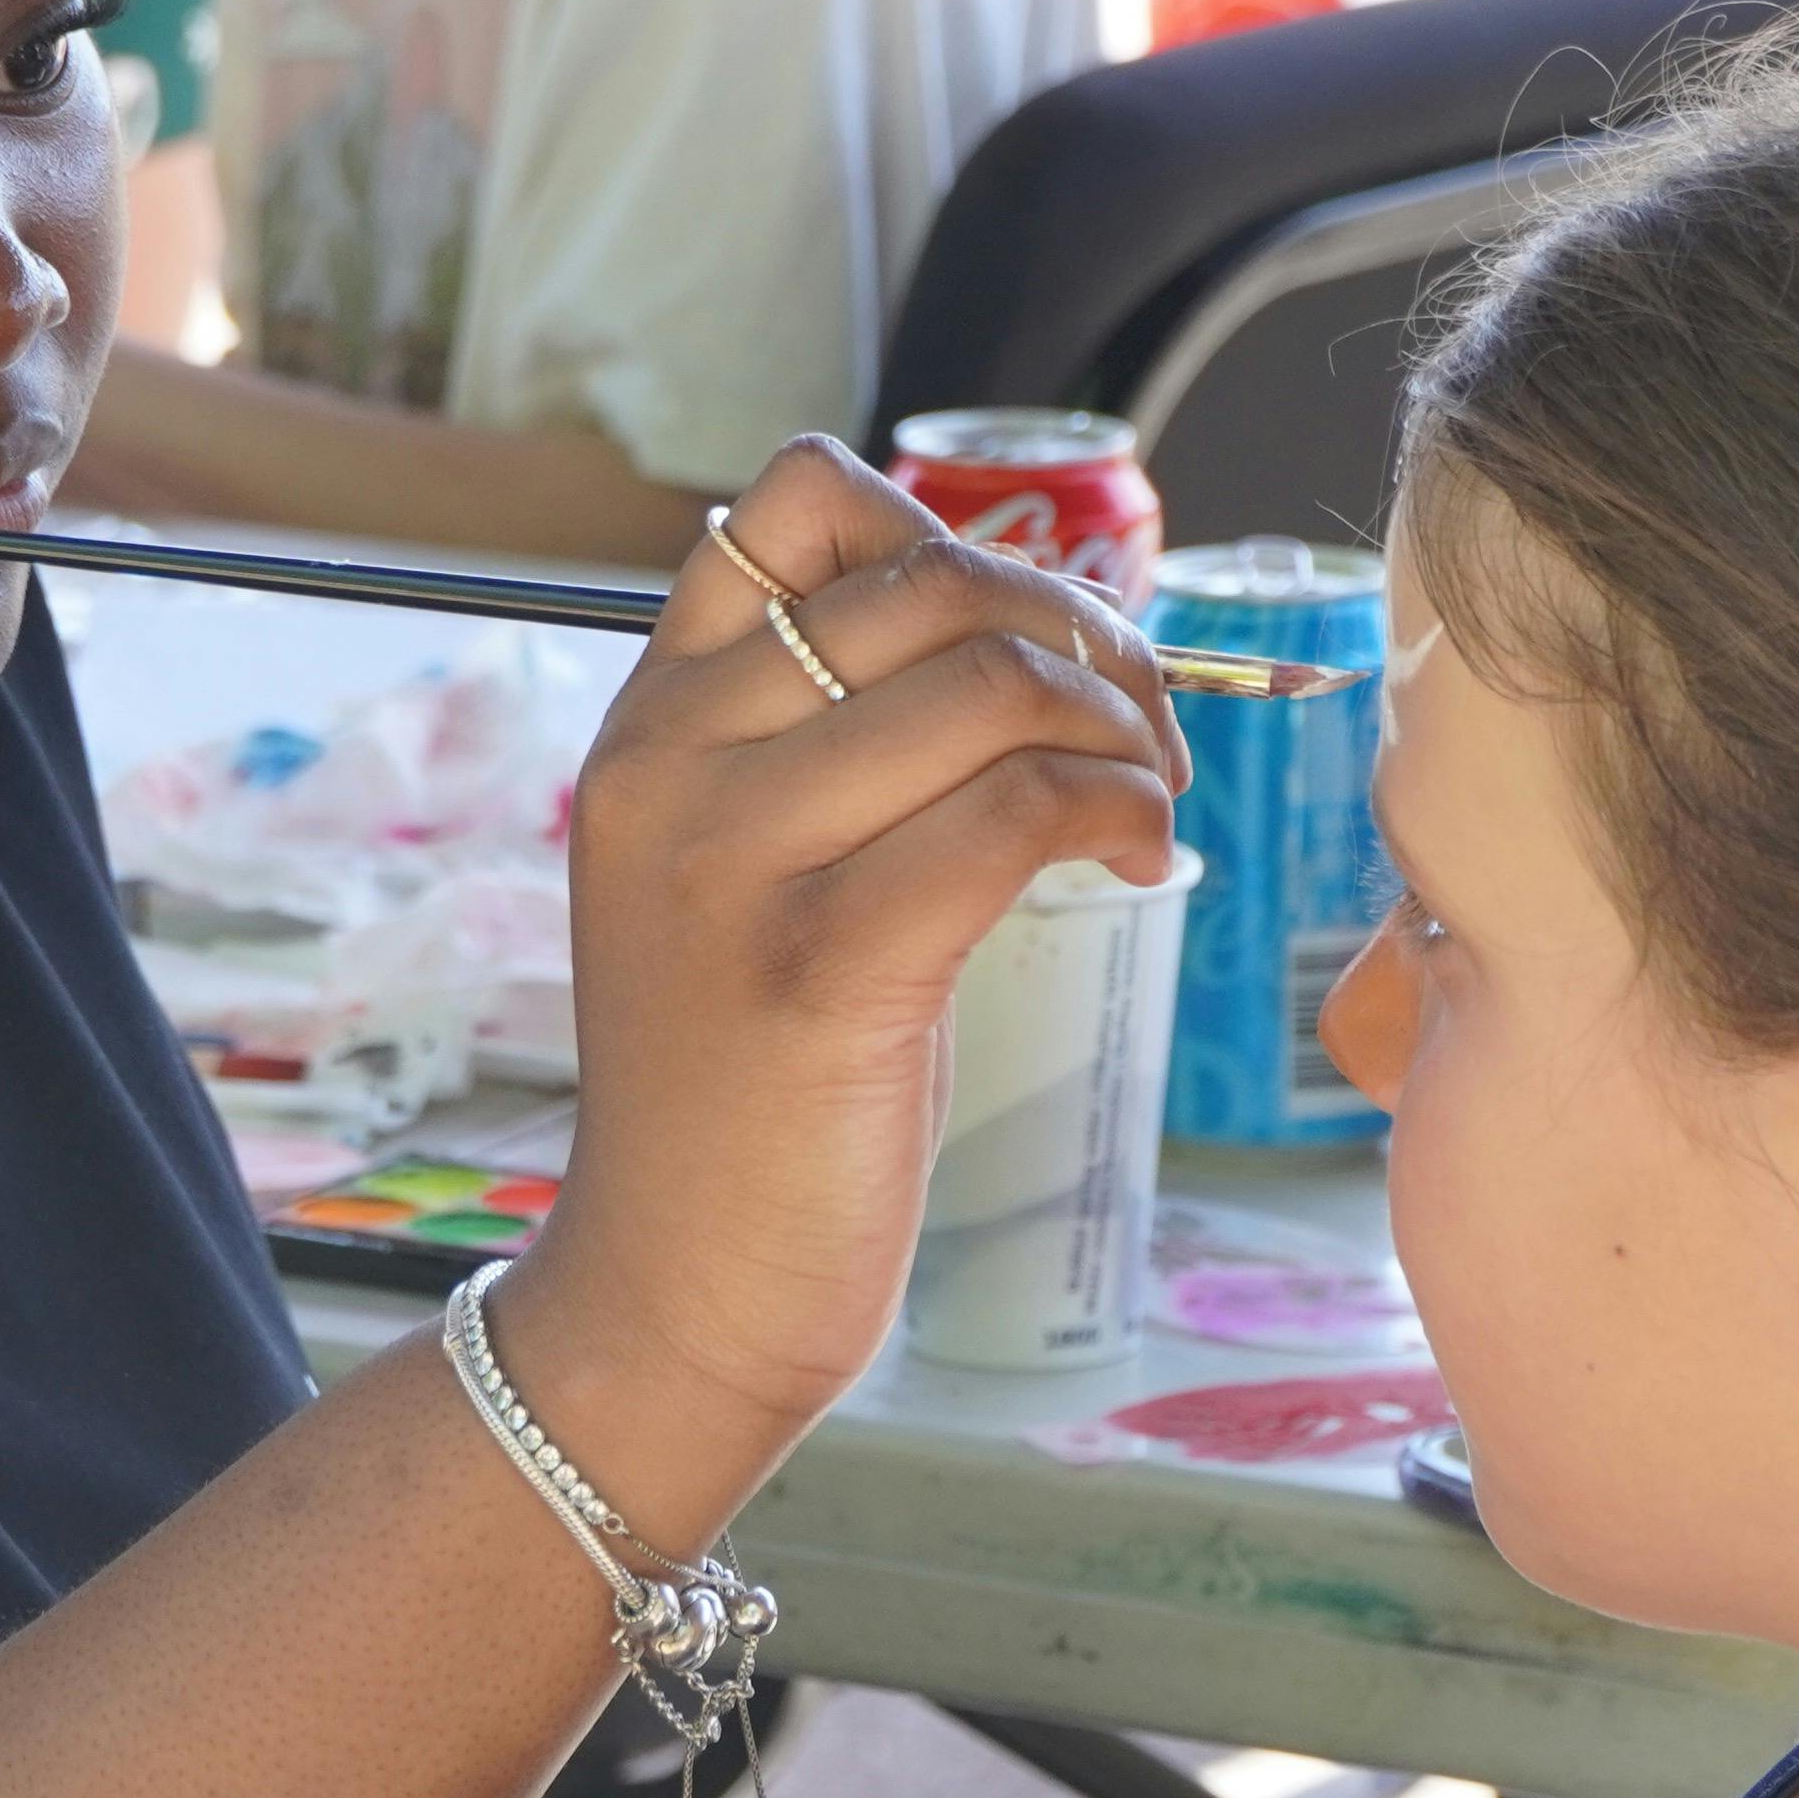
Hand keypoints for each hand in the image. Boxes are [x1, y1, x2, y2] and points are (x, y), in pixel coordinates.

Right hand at [510, 438, 1182, 1454]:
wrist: (670, 1294)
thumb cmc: (743, 1088)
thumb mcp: (736, 875)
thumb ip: (817, 746)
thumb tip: (1012, 627)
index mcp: (650, 724)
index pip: (794, 504)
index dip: (951, 536)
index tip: (1025, 642)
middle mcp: (671, 766)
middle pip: (931, 583)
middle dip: (1085, 636)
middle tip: (1141, 735)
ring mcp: (732, 866)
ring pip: (988, 687)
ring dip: (1122, 729)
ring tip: (1148, 806)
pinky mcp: (819, 973)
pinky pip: (1016, 814)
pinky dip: (1117, 815)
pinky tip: (1138, 862)